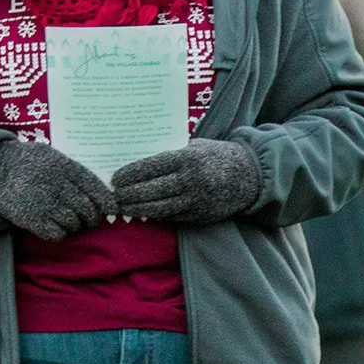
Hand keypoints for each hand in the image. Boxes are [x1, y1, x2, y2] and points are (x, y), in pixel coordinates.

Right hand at [0, 138, 117, 240]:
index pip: (94, 187)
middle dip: (91, 217)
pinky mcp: (32, 219)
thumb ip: (73, 171)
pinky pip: (57, 233)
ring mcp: (44, 202)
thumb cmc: (27, 162)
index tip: (111, 210)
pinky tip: (54, 225)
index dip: (106, 201)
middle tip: (88, 218)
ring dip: (76, 225)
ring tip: (70, 221)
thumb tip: (101, 193)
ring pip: (74, 223)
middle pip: (86, 209)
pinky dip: (60, 232)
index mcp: (63, 167)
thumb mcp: (51, 156)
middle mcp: (56, 184)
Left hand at [111, 140, 261, 224]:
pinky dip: (156, 216)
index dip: (131, 174)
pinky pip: (173, 217)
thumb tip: (140, 160)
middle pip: (153, 190)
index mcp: (187, 158)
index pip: (152, 167)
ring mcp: (197, 200)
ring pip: (161, 208)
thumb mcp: (195, 147)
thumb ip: (171, 154)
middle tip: (113, 196)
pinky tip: (142, 214)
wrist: (250, 176)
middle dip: (130, 194)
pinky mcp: (201, 215)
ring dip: (139, 209)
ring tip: (122, 208)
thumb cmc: (216, 155)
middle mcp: (192, 180)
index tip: (115, 178)